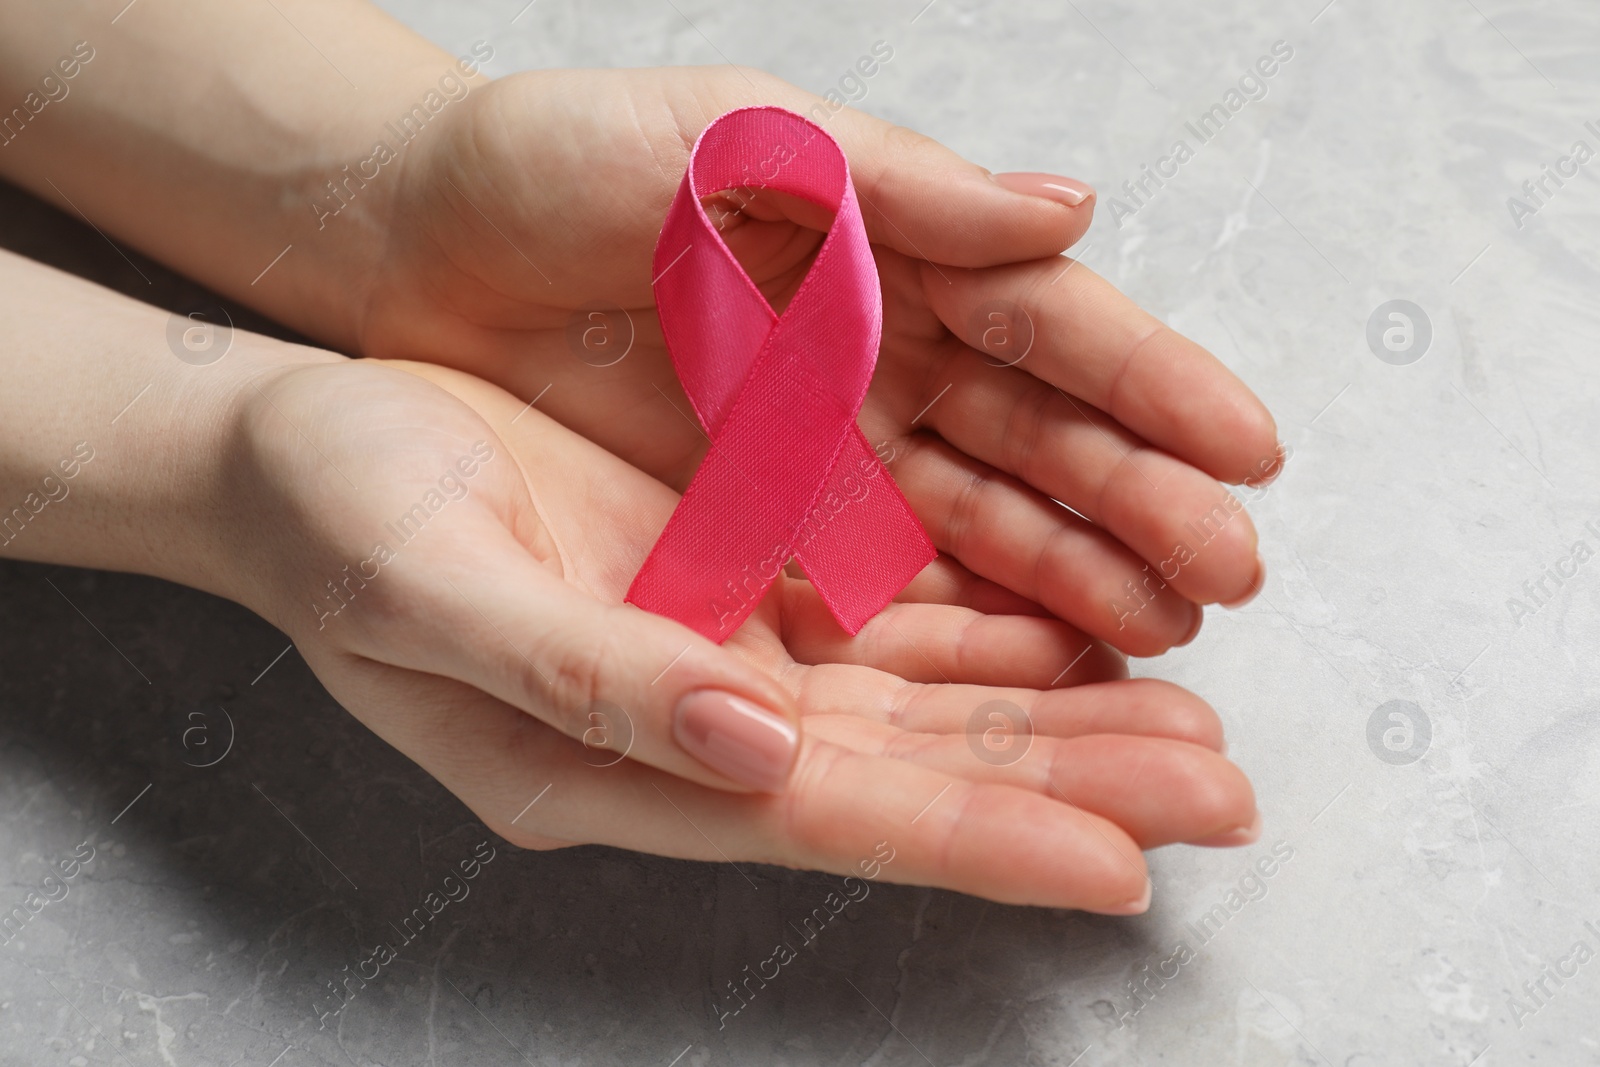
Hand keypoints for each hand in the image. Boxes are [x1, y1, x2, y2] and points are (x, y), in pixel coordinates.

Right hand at [225, 355, 1255, 910]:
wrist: (296, 450)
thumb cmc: (335, 522)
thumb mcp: (431, 591)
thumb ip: (590, 678)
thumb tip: (749, 746)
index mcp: (613, 760)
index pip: (831, 815)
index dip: (976, 837)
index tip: (1119, 863)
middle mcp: (690, 725)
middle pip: (907, 769)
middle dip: (1065, 783)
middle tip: (1218, 790)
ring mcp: (716, 653)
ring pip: (918, 698)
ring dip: (1055, 712)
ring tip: (1190, 726)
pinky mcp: (727, 575)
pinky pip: (882, 616)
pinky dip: (985, 625)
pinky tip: (1073, 628)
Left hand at [350, 66, 1283, 658]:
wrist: (408, 243)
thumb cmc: (547, 160)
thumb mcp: (722, 139)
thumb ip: (890, 184)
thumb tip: (1068, 210)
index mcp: (888, 241)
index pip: (1050, 321)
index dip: (1152, 383)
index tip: (1249, 448)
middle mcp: (878, 347)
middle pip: (1038, 437)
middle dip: (1141, 503)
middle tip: (1233, 578)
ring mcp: (823, 438)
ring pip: (980, 517)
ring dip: (1077, 575)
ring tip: (1166, 634)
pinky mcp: (756, 511)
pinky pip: (883, 570)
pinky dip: (964, 614)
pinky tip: (1039, 657)